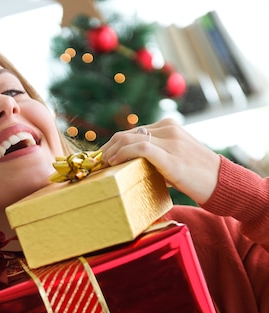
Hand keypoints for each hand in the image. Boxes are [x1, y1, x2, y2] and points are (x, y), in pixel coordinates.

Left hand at [101, 118, 220, 205]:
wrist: (221, 182)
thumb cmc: (196, 177)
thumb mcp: (174, 161)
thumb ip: (155, 159)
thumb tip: (131, 168)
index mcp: (168, 127)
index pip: (133, 131)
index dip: (113, 144)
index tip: (101, 157)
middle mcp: (168, 129)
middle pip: (126, 133)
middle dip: (106, 148)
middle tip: (96, 163)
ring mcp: (170, 141)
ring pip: (129, 139)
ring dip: (110, 152)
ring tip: (101, 165)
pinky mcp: (170, 156)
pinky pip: (139, 149)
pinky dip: (123, 154)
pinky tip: (114, 164)